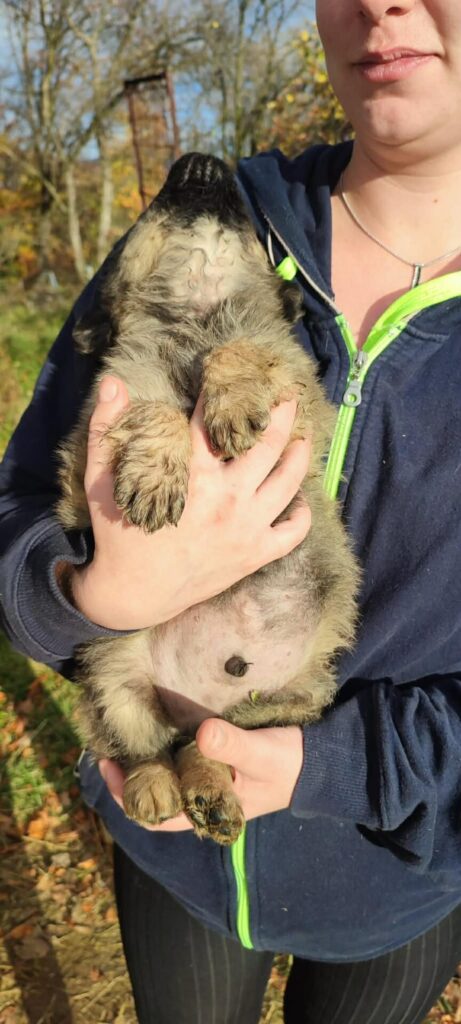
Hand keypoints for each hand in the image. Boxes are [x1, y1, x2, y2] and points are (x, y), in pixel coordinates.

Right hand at [71, 375, 311, 628]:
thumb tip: (112, 384)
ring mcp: (246, 527)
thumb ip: (105, 430)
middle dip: (282, 414)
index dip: (223, 391)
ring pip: (289, 480)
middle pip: (268, 443)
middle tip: (288, 397)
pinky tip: (298, 499)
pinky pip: (293, 532)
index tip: (231, 373)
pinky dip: (302, 514)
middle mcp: (227, 497)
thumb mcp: (101, 480)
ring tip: (304, 438)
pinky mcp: (255, 554)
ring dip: (301, 454)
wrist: (132, 594)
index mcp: (193, 475)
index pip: (214, 420)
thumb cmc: (117, 533)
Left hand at [99, 720, 303, 831]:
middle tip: (105, 747)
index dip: (128, 795)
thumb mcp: (264, 753)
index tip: (110, 767)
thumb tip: (201, 734)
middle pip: (155, 796)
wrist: (323, 761)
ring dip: (144, 761)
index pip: (157, 815)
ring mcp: (210, 782)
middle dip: (129, 775)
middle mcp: (205, 800)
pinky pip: (181, 760)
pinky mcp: (217, 761)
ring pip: (166, 778)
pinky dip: (164, 748)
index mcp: (210, 810)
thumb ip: (234, 745)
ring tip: (122, 736)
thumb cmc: (293, 762)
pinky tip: (154, 727)